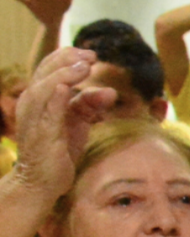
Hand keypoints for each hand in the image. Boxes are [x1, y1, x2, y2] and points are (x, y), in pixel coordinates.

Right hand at [10, 48, 114, 197]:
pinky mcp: (43, 135)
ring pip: (44, 88)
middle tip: (92, 56)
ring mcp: (35, 119)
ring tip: (84, 67)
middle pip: (45, 72)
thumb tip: (110, 91)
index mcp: (39, 97)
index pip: (49, 67)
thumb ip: (91, 104)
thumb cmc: (60, 149)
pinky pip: (48, 113)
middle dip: (68, 61)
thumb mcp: (78, 121)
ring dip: (64, 74)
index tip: (92, 54)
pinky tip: (67, 88)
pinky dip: (56, 98)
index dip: (69, 56)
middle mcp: (32, 104)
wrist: (43, 181)